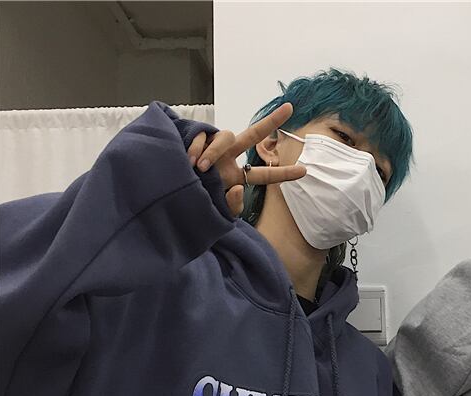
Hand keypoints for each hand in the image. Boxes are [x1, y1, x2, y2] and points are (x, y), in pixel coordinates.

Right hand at [185, 103, 306, 215]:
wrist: (165, 194)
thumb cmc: (191, 202)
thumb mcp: (215, 212)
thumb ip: (232, 206)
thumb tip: (237, 187)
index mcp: (234, 176)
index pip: (263, 175)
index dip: (283, 173)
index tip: (305, 171)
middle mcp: (227, 158)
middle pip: (252, 135)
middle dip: (271, 121)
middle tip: (290, 108)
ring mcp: (211, 146)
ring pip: (227, 136)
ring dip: (215, 152)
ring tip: (200, 168)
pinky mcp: (194, 136)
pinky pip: (204, 135)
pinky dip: (197, 149)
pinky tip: (187, 161)